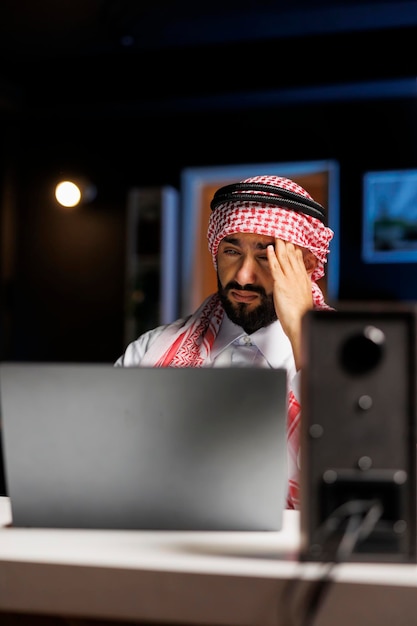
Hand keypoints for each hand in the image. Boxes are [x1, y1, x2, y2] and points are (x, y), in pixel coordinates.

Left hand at [266, 239, 314, 368]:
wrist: (300, 322)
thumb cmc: (301, 315)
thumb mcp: (304, 298)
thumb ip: (301, 289)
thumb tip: (299, 284)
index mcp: (304, 280)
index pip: (299, 261)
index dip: (296, 251)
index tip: (293, 243)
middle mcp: (297, 277)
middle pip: (292, 257)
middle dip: (288, 244)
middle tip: (283, 234)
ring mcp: (289, 279)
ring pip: (284, 259)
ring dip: (280, 246)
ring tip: (276, 237)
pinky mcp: (281, 284)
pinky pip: (276, 267)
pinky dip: (272, 257)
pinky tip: (270, 249)